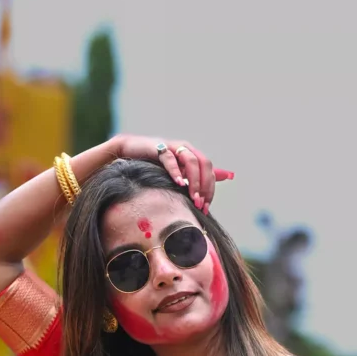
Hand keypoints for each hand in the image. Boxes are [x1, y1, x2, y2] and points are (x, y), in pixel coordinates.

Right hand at [113, 134, 233, 214]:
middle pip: (204, 165)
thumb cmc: (153, 164)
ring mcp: (173, 147)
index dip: (210, 190)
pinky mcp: (158, 147)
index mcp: (192, 155)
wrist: (128, 152)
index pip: (209, 172)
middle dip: (205, 186)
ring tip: (192, 197)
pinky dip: (176, 171)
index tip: (205, 208)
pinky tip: (179, 183)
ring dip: (194, 181)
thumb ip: (200, 175)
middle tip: (199, 205)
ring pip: (191, 161)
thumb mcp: (179, 172)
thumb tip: (228, 175)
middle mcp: (185, 149)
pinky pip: (170, 158)